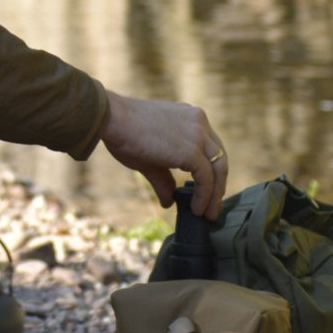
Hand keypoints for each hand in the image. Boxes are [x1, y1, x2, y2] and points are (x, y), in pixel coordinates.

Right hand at [94, 93, 226, 219]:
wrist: (112, 119)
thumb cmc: (124, 133)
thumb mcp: (150, 158)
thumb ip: (164, 178)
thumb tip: (168, 202)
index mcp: (190, 117)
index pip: (210, 147)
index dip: (210, 170)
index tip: (206, 190)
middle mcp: (199, 122)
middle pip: (220, 158)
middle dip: (218, 185)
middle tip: (212, 207)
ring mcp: (198, 135)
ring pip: (219, 169)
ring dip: (215, 195)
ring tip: (207, 214)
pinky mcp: (192, 151)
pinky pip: (206, 179)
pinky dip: (205, 196)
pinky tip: (196, 209)